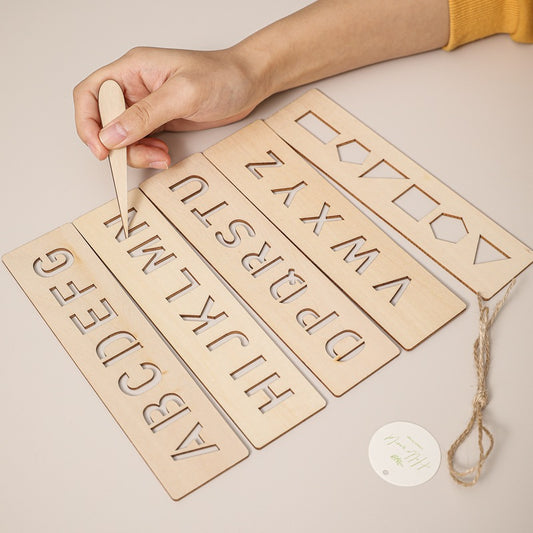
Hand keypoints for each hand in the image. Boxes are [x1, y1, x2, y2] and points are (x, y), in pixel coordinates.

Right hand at [73, 46, 265, 167]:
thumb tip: (111, 135)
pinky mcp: (159, 121)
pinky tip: (164, 154)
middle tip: (141, 156)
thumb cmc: (222, 76)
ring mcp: (146, 106)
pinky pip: (141, 143)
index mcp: (132, 69)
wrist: (248, 83)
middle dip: (117, 145)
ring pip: (122, 137)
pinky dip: (148, 154)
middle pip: (104, 120)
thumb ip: (146, 115)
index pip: (91, 93)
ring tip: (160, 156)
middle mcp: (135, 87)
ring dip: (136, 153)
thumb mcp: (183, 94)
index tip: (101, 148)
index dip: (87, 122)